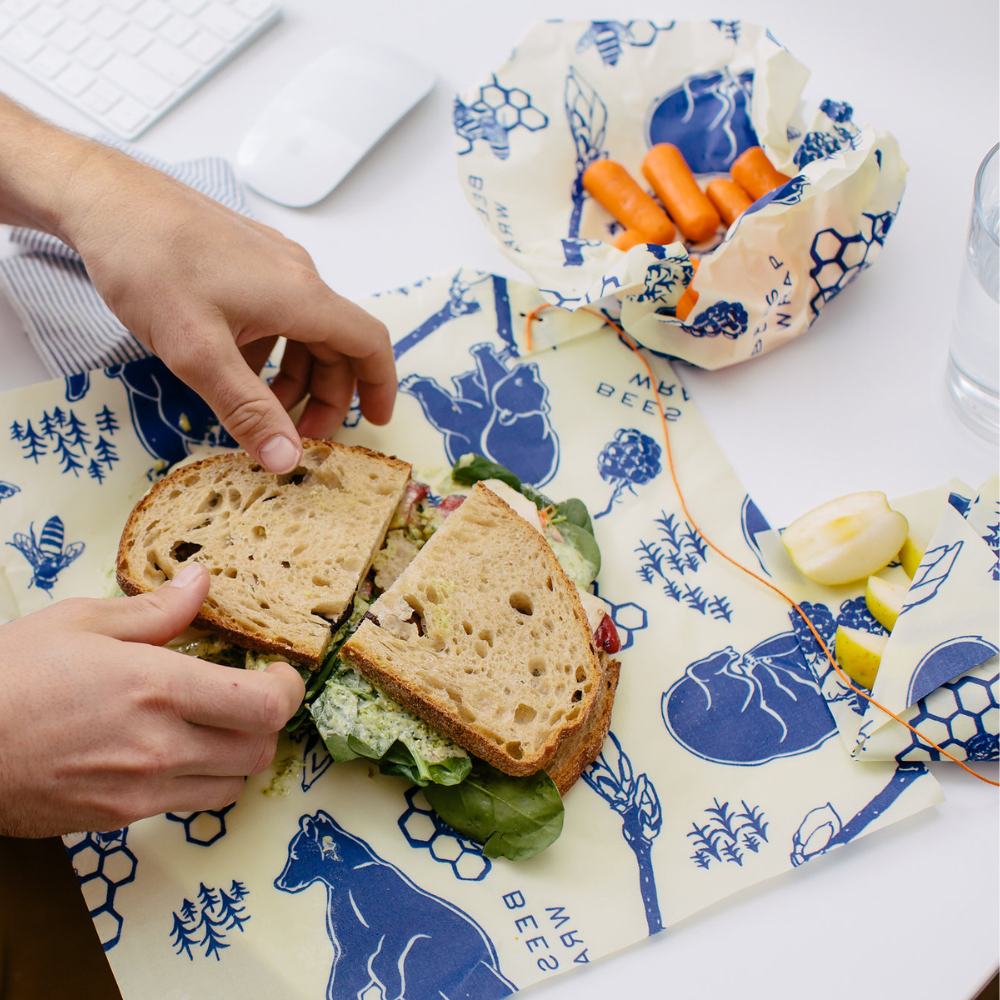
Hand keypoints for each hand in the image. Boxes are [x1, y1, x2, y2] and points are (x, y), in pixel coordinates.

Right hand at [0, 564, 304, 837]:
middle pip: (261, 750)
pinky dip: (199, 781)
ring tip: (214, 725)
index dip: (289, 690)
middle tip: (250, 695)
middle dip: (268, 721)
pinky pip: (187, 806)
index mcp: (158, 688)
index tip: (279, 672)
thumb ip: (156, 610)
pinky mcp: (117, 819)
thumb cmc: (9, 675)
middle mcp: (160, 746)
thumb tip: (202, 582)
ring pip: (233, 786)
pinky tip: (173, 752)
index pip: (265, 706)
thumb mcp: (80, 622)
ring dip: (238, 755)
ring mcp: (140, 791)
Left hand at [62, 142, 396, 471]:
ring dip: (296, 375)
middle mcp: (296, 275)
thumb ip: (247, 409)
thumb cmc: (147, 262)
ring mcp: (270, 263)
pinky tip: (231, 366)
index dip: (380, 386)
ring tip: (264, 408)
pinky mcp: (243, 258)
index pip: (368, 343)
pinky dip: (270, 350)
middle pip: (337, 343)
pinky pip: (277, 312)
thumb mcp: (198, 351)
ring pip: (305, 330)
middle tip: (302, 433)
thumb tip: (288, 459)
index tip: (375, 422)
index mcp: (300, 295)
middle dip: (329, 394)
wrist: (102, 197)